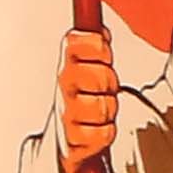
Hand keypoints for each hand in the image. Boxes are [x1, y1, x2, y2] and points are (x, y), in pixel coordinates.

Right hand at [61, 16, 117, 167]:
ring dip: (109, 109)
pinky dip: (106, 133)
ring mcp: (66, 114)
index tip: (104, 52)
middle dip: (109, 81)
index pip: (75, 42)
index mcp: (69, 66)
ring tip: (103, 111)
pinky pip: (101, 134)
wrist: (70, 143)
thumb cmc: (87, 102)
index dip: (96, 45)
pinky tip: (99, 132)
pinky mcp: (71, 142)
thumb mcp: (95, 71)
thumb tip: (100, 29)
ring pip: (100, 105)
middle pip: (95, 74)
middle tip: (106, 88)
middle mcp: (63, 88)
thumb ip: (98, 47)